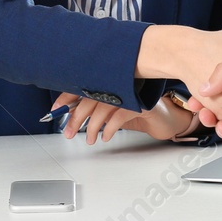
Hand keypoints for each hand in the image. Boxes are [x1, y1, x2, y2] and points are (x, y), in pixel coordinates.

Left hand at [48, 93, 192, 143]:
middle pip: (90, 97)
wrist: (167, 117)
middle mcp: (119, 83)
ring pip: (103, 105)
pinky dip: (110, 127)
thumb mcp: (113, 111)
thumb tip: (73, 117)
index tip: (55, 109)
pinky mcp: (140, 103)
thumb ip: (96, 109)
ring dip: (93, 125)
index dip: (67, 97)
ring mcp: (130, 91)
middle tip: (69, 132)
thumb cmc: (139, 112)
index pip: (83, 85)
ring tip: (90, 139)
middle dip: (76, 116)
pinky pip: (120, 114)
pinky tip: (106, 136)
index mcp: (110, 81)